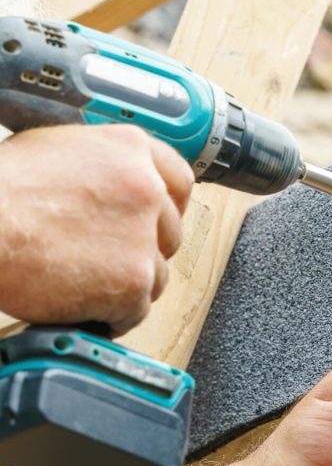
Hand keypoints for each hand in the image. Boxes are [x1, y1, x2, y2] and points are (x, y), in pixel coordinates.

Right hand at [0, 125, 192, 334]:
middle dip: (141, 251)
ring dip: (126, 285)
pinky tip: (81, 305)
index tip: (155, 225)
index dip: (166, 209)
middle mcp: (146, 188)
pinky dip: (111, 315)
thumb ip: (102, 166)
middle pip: (169, 234)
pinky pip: (135, 309)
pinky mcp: (133, 279)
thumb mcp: (56, 151)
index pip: (179, 182)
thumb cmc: (1, 190)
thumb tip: (116, 188)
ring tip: (81, 282)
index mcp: (130, 150)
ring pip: (157, 275)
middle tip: (102, 259)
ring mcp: (143, 236)